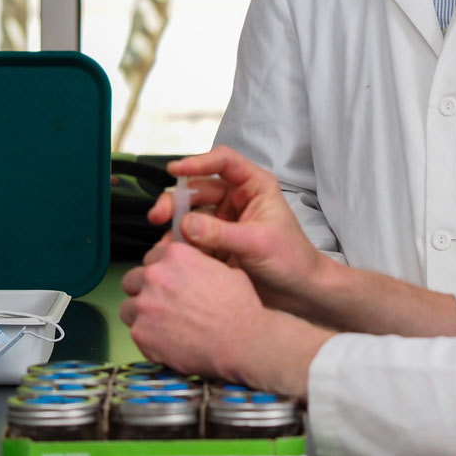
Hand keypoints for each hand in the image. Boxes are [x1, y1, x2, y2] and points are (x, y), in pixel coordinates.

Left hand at [119, 242, 264, 380]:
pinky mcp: (141, 333)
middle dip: (145, 292)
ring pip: (128, 308)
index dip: (160, 272)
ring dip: (141, 316)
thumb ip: (199, 265)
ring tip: (162, 327)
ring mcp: (145, 305)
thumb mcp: (226, 270)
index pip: (152, 258)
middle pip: (133, 280)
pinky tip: (168, 342)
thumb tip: (194, 269)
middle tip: (163, 306)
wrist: (241, 340)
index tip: (166, 282)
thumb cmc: (239, 308)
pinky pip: (135, 333)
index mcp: (175, 256)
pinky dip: (148, 339)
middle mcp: (155, 276)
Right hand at [146, 146, 326, 312]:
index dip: (198, 162)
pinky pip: (191, 238)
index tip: (175, 170)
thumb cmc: (290, 260)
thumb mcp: (257, 243)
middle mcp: (236, 199)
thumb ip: (221, 233)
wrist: (298, 293)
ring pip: (190, 214)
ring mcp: (224, 221)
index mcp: (254, 186)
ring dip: (174, 226)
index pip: (224, 162)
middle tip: (157, 217)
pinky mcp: (215, 243)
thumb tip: (185, 224)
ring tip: (164, 246)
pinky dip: (179, 245)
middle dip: (176, 201)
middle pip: (198, 189)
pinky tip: (170, 256)